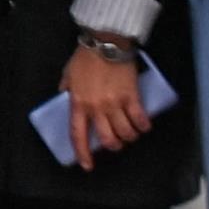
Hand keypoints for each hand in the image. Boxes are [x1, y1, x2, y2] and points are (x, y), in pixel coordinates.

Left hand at [62, 44, 147, 167]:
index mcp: (78, 103)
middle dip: (113, 146)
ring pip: (125, 132)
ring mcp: (115, 103)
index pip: (78, 134)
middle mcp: (96, 108)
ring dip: (129, 137)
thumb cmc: (85, 58)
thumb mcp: (68, 74)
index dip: (82, 153)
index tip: (87, 165)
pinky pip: (139, 119)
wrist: (106, 43)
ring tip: (131, 133)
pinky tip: (144, 126)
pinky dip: (143, 126)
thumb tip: (64, 97)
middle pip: (107, 139)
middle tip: (116, 143)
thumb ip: (66, 88)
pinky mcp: (131, 97)